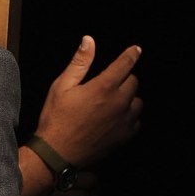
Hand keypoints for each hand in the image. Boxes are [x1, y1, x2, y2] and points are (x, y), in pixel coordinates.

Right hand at [35, 35, 142, 168]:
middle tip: (110, 84)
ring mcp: (124, 121)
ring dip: (129, 98)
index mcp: (103, 87)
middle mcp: (118, 102)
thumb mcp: (61, 87)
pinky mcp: (124, 137)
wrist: (57, 154)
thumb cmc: (56, 120)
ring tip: (113, 102)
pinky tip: (115, 119)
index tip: (135, 50)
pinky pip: (136, 122)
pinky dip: (129, 117)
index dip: (131, 54)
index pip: (126, 63)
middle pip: (134, 82)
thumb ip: (79, 63)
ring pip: (138, 102)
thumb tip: (89, 41)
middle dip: (125, 78)